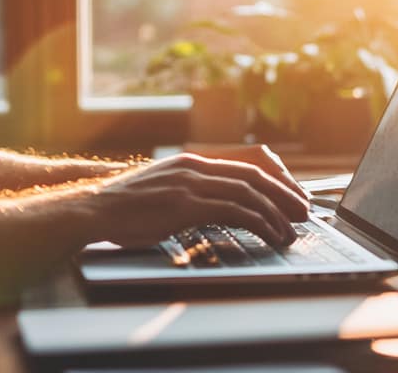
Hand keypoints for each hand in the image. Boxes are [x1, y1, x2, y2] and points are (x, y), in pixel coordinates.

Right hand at [87, 153, 310, 248]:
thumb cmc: (124, 207)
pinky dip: (259, 222)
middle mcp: (195, 168)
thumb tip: (213, 207)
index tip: (289, 198)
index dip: (273, 182)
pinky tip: (270, 234)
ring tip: (291, 232)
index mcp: (192, 163)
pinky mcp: (186, 204)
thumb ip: (189, 192)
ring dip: (275, 214)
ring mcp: (191, 184)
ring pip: (249, 194)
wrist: (94, 207)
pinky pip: (235, 211)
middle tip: (304, 212)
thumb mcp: (162, 191)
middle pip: (254, 177)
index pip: (244, 167)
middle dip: (283, 196)